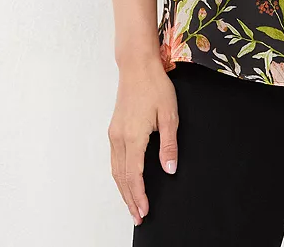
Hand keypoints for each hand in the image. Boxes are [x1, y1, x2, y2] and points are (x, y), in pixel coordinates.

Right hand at [108, 53, 178, 225]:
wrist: (137, 66)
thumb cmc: (154, 86)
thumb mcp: (169, 114)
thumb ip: (169, 144)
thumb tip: (169, 168)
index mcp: (133, 136)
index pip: (134, 175)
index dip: (139, 195)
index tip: (144, 211)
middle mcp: (119, 138)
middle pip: (121, 177)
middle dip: (129, 199)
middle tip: (138, 217)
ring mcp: (114, 133)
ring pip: (115, 170)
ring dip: (123, 189)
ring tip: (132, 204)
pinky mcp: (114, 129)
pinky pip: (114, 159)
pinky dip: (119, 175)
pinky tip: (126, 180)